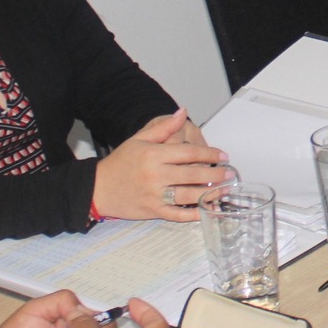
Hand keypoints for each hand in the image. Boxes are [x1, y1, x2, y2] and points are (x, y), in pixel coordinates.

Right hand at [94, 111, 232, 220]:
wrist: (98, 188)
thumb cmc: (120, 163)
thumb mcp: (138, 139)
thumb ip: (163, 127)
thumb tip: (182, 112)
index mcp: (153, 155)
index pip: (187, 153)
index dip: (208, 154)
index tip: (222, 155)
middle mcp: (155, 175)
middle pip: (191, 174)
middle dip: (214, 174)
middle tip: (229, 173)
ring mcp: (154, 195)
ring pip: (188, 196)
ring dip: (210, 194)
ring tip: (225, 190)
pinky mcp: (152, 211)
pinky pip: (177, 214)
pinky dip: (194, 214)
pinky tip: (207, 209)